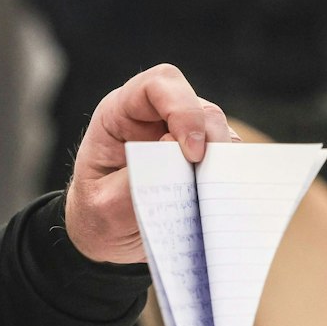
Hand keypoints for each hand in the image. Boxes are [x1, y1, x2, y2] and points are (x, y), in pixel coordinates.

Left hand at [65, 64, 233, 263]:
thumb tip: (175, 150)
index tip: (191, 154)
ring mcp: (182, 135)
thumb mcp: (105, 207)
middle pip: (199, 107)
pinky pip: (228, 158)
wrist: (107, 239)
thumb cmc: (98, 216)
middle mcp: (155, 117)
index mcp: (120, 114)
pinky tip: (217, 202)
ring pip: (219, 132)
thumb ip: (135, 180)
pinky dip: (228, 178)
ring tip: (209, 199)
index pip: (156, 86)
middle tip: (208, 182)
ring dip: (222, 164)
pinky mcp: (202, 157)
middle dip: (211, 141)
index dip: (182, 110)